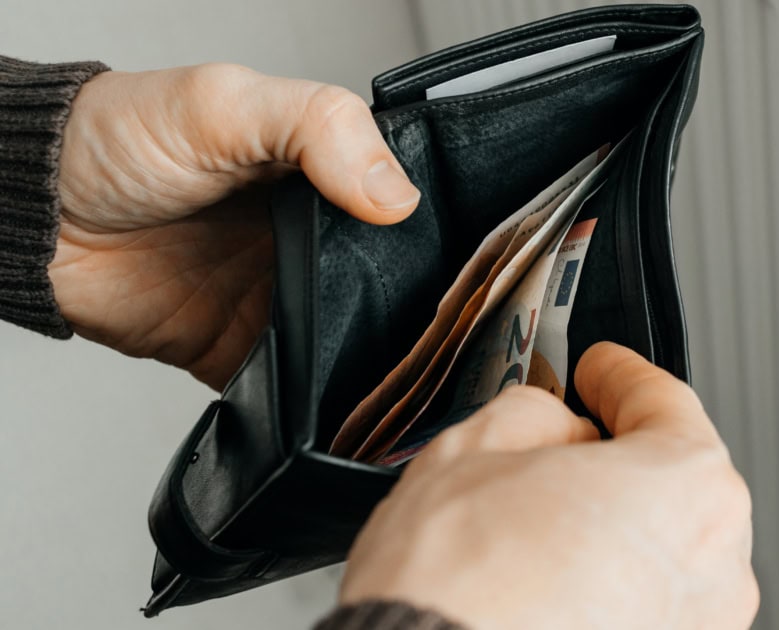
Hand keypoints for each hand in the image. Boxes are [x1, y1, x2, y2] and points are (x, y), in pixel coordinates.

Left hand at [48, 64, 420, 388]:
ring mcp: (274, 298)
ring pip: (348, 342)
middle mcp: (306, 239)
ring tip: (387, 363)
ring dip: (364, 356)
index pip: (398, 205)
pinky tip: (327, 391)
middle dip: (404, 303)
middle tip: (426, 319)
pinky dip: (310, 398)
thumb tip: (395, 196)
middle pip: (384, 282)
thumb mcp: (225, 103)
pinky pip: (292, 389)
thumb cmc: (113, 139)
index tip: (453, 255)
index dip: (426, 228)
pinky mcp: (238, 351)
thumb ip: (320, 129)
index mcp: (319, 173)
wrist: (31, 213)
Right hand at [340, 343, 757, 629]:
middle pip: (674, 479)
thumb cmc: (459, 588)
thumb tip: (556, 427)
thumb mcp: (477, 447)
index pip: (663, 400)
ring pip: (662, 549)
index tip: (599, 370)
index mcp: (690, 483)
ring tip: (540, 528)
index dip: (618, 375)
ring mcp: (702, 622)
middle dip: (618, 456)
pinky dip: (610, 587)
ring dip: (614, 528)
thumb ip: (538, 413)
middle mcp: (718, 560)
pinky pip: (648, 604)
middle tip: (560, 447)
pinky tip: (551, 582)